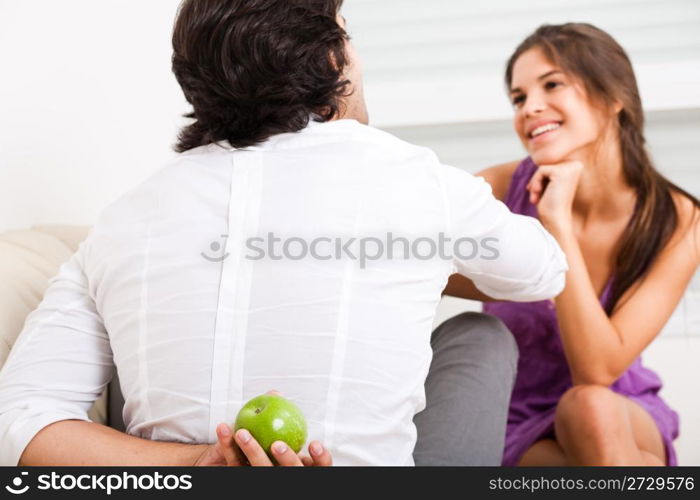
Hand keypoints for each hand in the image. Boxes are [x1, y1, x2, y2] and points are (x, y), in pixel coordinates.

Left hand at [193, 423, 331, 465]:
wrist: (243, 461)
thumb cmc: (268, 446)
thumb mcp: (283, 436)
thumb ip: (280, 418)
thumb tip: (275, 393)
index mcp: (300, 468)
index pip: (319, 467)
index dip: (320, 458)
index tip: (314, 443)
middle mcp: (284, 475)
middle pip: (290, 471)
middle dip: (286, 459)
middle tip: (277, 444)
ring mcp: (264, 478)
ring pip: (258, 470)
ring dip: (250, 450)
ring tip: (242, 433)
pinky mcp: (241, 476)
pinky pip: (233, 464)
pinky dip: (227, 446)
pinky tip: (223, 429)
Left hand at [526, 160, 582, 230]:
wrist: (556, 219)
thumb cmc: (550, 204)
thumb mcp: (548, 182)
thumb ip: (546, 169)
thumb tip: (536, 156)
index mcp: (575, 166)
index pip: (550, 164)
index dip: (540, 178)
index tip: (539, 191)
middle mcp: (576, 165)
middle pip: (545, 164)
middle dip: (537, 181)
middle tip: (537, 196)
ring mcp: (570, 168)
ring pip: (541, 168)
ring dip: (535, 184)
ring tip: (536, 197)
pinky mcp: (561, 172)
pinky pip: (540, 170)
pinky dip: (535, 183)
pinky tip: (538, 194)